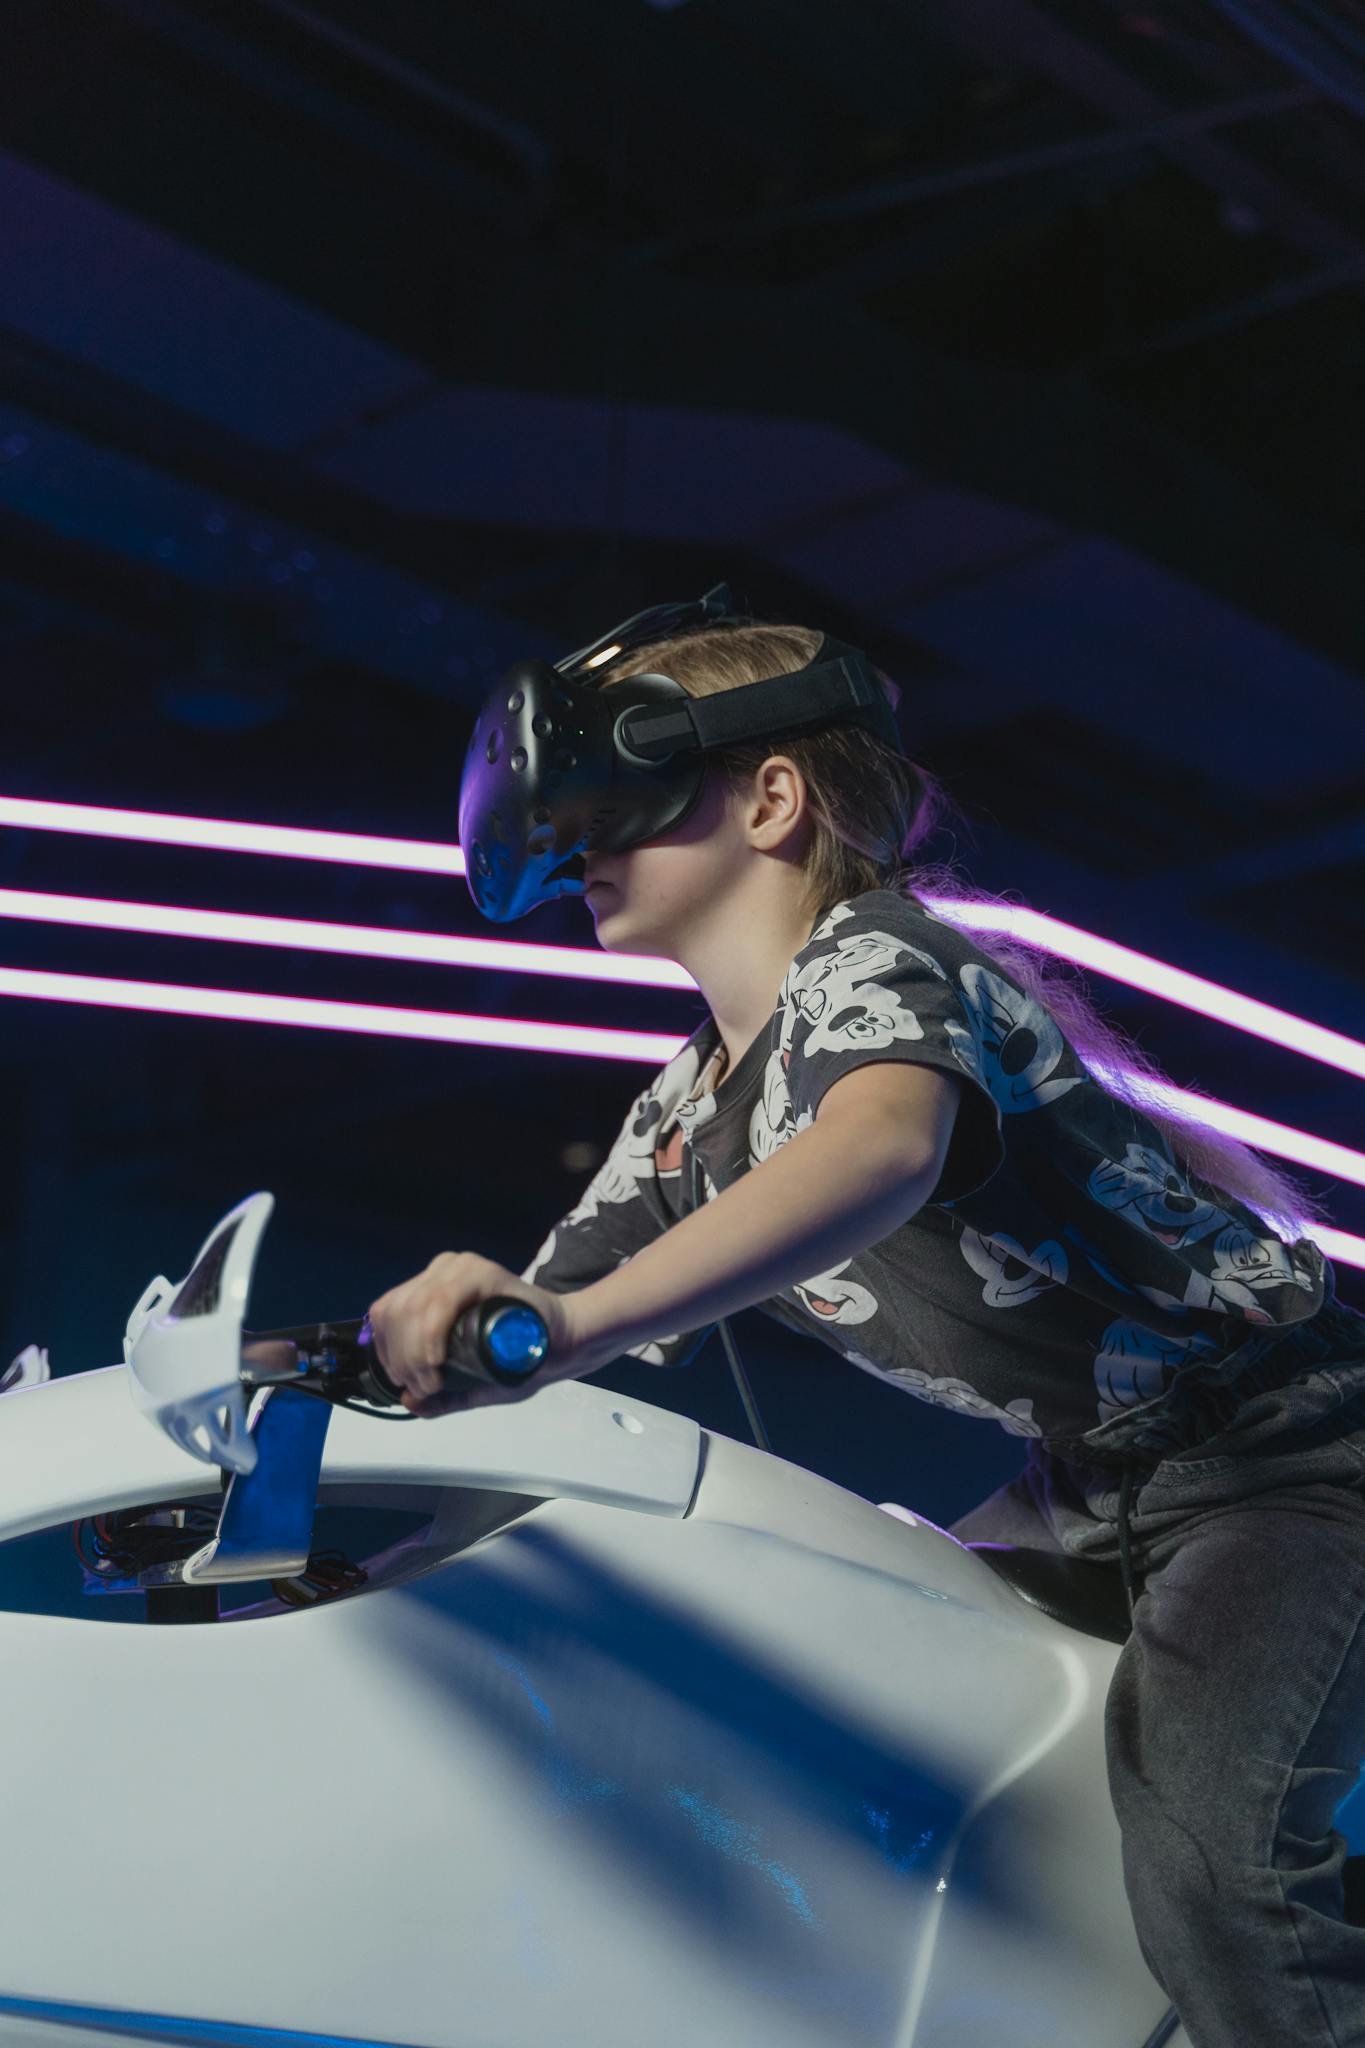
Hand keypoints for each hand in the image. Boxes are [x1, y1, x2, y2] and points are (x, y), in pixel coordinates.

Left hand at [366, 1252, 580, 1418]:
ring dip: (414, 1352)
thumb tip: (410, 1402)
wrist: (563, 1343)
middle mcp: (440, 1272)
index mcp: (429, 1288)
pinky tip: (438, 1360)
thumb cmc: (519, 1358)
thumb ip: (443, 1395)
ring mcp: (460, 1268)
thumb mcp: (473, 1382)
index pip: (387, 1312)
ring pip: (413, 1306)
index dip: (387, 1351)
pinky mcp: (482, 1273)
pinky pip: (440, 1300)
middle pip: (397, 1311)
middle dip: (402, 1358)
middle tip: (425, 1388)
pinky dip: (429, 1335)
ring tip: (433, 1382)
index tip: (407, 1383)